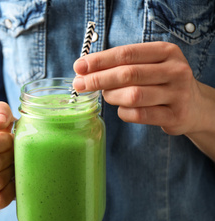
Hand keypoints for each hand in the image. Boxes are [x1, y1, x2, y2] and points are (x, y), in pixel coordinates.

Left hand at [72, 41, 205, 135]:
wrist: (194, 105)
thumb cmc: (161, 81)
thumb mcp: (148, 65)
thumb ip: (120, 65)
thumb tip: (83, 70)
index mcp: (166, 51)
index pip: (126, 54)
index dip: (99, 61)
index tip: (79, 66)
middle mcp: (175, 70)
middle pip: (128, 74)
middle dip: (98, 79)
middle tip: (80, 84)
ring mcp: (177, 94)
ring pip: (132, 96)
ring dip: (112, 97)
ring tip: (107, 96)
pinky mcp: (174, 116)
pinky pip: (138, 115)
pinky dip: (123, 112)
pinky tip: (122, 109)